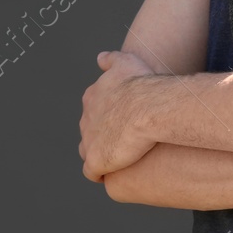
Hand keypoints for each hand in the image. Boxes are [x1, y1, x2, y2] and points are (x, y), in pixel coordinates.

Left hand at [78, 50, 156, 181]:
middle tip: (127, 141)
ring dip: (101, 155)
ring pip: (89, 152)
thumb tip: (100, 58)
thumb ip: (111, 59)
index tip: (125, 122)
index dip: (109, 118)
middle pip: (90, 132)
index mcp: (91, 98)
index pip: (94, 111)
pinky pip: (92, 172)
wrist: (147, 107)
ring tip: (121, 160)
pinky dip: (101, 174)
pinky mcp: (96, 161)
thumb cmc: (142, 84)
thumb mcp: (126, 61)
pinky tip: (116, 174)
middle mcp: (85, 119)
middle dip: (104, 137)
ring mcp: (88, 141)